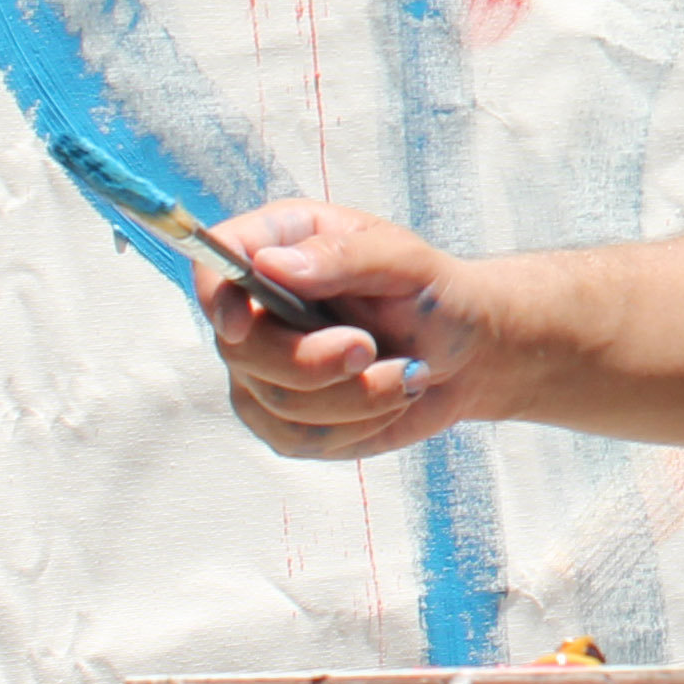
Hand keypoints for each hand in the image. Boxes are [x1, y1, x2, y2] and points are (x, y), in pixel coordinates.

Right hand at [202, 202, 508, 460]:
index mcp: (285, 246)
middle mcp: (261, 307)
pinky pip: (296, 438)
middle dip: (311, 361)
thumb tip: (270, 265)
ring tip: (405, 371)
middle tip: (370, 349)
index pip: (217, 262)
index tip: (241, 323)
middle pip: (239, 347)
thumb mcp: (406, 262)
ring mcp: (265, 368)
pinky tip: (390, 399)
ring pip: (275, 401)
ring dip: (355, 396)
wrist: (466, 356)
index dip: (216, 294)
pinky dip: (357, 424)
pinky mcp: (282, 420)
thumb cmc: (434, 295)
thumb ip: (343, 257)